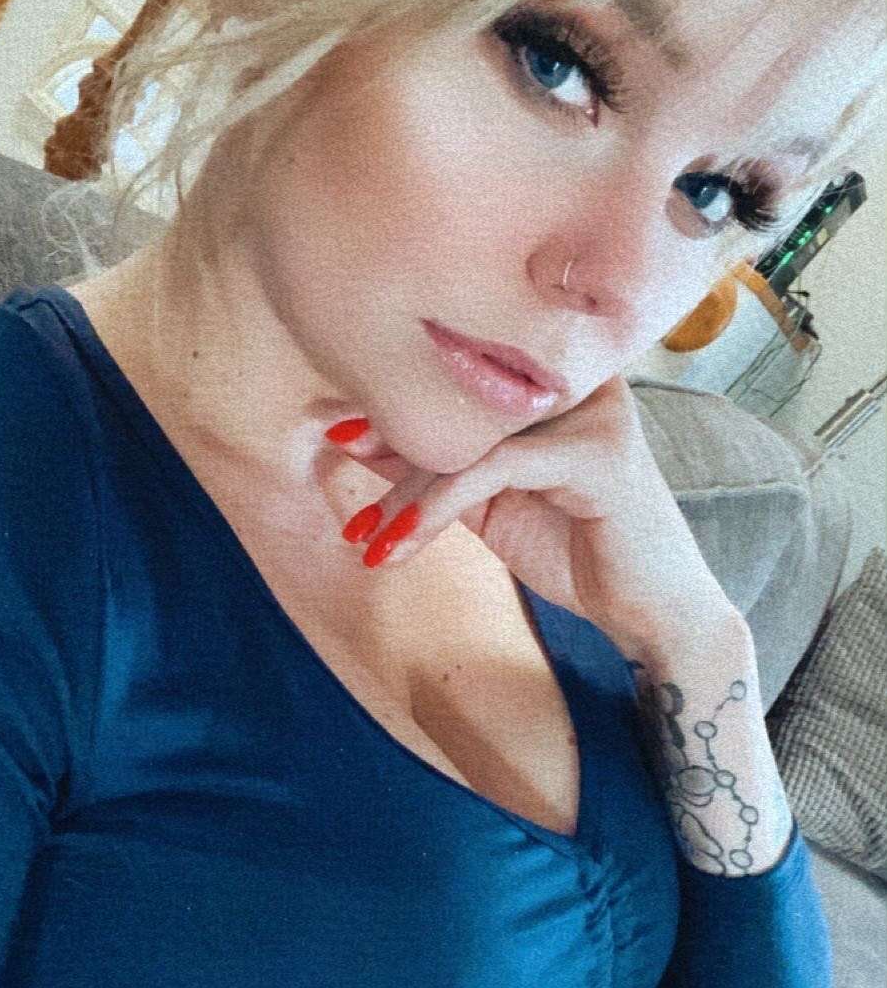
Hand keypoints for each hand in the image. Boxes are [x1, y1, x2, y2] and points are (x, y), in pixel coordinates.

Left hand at [323, 375, 739, 665]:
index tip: (336, 432)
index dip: (396, 399)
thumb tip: (350, 433)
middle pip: (462, 398)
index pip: (463, 373)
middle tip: (340, 488)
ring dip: (405, 492)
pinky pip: (494, 468)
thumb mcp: (487, 503)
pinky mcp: (598, 452)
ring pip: (471, 434)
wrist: (652, 614)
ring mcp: (594, 410)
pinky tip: (398, 544)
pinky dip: (436, 507)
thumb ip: (432, 465)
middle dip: (390, 444)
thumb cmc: (577, 551)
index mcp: (556, 376)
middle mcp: (579, 378)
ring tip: (364, 536)